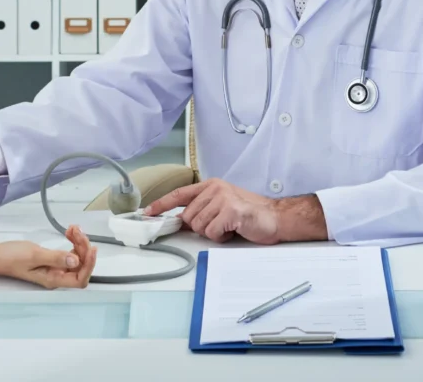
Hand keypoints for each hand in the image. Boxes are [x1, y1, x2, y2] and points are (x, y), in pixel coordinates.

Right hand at [0, 226, 97, 288]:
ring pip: (76, 257)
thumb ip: (55, 258)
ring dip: (78, 242)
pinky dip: (72, 241)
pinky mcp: (52, 260)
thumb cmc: (11, 257)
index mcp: (53, 279)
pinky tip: (69, 231)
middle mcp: (57, 276)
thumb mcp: (34, 256)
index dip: (89, 265)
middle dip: (83, 247)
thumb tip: (76, 262)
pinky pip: (68, 252)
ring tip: (72, 228)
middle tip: (76, 230)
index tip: (92, 247)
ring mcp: (55, 268)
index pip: (80, 279)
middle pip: (80, 265)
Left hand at [144, 179, 280, 244]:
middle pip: (189, 218)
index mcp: (211, 185)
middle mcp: (215, 188)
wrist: (275, 217)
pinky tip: (234, 229)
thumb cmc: (249, 213)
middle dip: (202, 227)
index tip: (147, 212)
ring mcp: (222, 198)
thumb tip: (178, 221)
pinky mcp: (230, 210)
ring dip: (213, 233)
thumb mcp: (221, 206)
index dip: (161, 204)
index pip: (180, 194)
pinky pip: (212, 232)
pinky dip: (221, 237)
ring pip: (199, 226)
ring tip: (229, 226)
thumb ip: (201, 210)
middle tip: (221, 225)